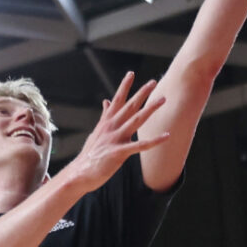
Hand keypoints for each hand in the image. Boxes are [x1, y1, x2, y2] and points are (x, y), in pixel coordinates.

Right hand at [58, 72, 169, 196]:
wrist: (80, 173)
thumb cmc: (90, 154)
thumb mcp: (97, 132)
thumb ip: (104, 116)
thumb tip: (106, 101)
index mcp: (106, 122)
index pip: (117, 100)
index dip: (124, 86)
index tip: (131, 73)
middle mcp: (111, 128)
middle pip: (129, 106)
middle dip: (142, 93)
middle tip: (153, 81)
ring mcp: (115, 139)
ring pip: (136, 120)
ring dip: (150, 109)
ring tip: (162, 99)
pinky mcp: (119, 153)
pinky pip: (140, 146)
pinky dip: (154, 141)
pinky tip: (166, 135)